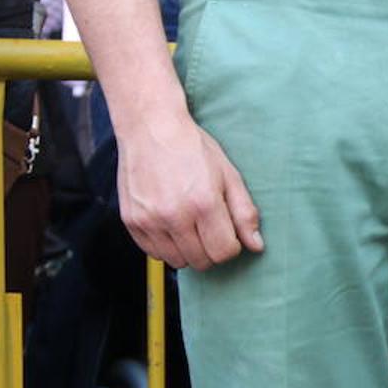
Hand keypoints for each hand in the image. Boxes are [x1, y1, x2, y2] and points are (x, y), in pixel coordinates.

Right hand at [116, 110, 261, 269]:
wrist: (150, 126)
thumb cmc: (192, 148)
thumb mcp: (228, 175)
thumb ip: (244, 213)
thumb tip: (256, 246)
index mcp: (203, 203)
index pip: (224, 252)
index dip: (231, 245)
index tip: (227, 231)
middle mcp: (174, 215)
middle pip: (202, 261)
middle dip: (211, 250)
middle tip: (208, 227)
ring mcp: (149, 220)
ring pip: (177, 261)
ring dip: (188, 251)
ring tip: (188, 226)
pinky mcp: (131, 221)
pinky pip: (154, 253)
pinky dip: (165, 246)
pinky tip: (170, 225)